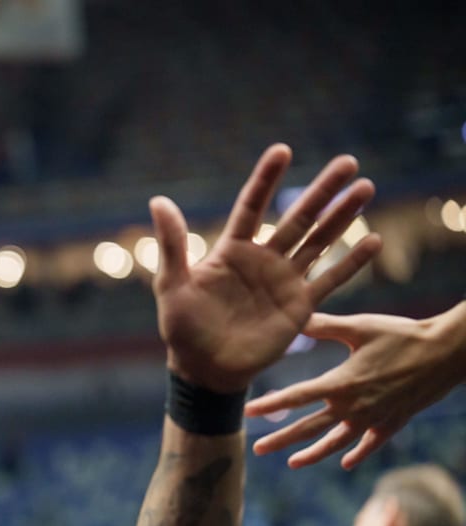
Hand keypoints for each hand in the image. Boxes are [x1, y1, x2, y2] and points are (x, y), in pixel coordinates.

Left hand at [152, 144, 381, 392]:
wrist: (205, 370)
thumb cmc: (183, 328)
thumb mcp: (172, 285)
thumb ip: (172, 244)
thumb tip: (159, 200)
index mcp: (232, 251)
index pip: (252, 206)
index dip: (266, 179)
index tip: (283, 150)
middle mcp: (263, 259)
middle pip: (298, 217)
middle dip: (323, 190)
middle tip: (348, 161)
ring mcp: (284, 281)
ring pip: (320, 240)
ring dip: (343, 216)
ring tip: (366, 187)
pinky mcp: (300, 306)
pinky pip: (330, 279)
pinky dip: (351, 261)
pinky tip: (372, 240)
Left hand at [246, 304, 465, 467]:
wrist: (448, 352)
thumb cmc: (402, 334)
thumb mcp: (360, 326)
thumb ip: (324, 325)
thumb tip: (294, 314)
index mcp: (341, 383)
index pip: (296, 397)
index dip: (270, 405)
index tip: (247, 412)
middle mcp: (354, 407)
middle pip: (309, 428)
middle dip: (281, 439)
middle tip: (257, 450)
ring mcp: (374, 419)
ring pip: (336, 443)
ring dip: (313, 454)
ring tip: (292, 463)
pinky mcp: (393, 423)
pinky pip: (370, 444)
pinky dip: (358, 453)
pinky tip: (346, 463)